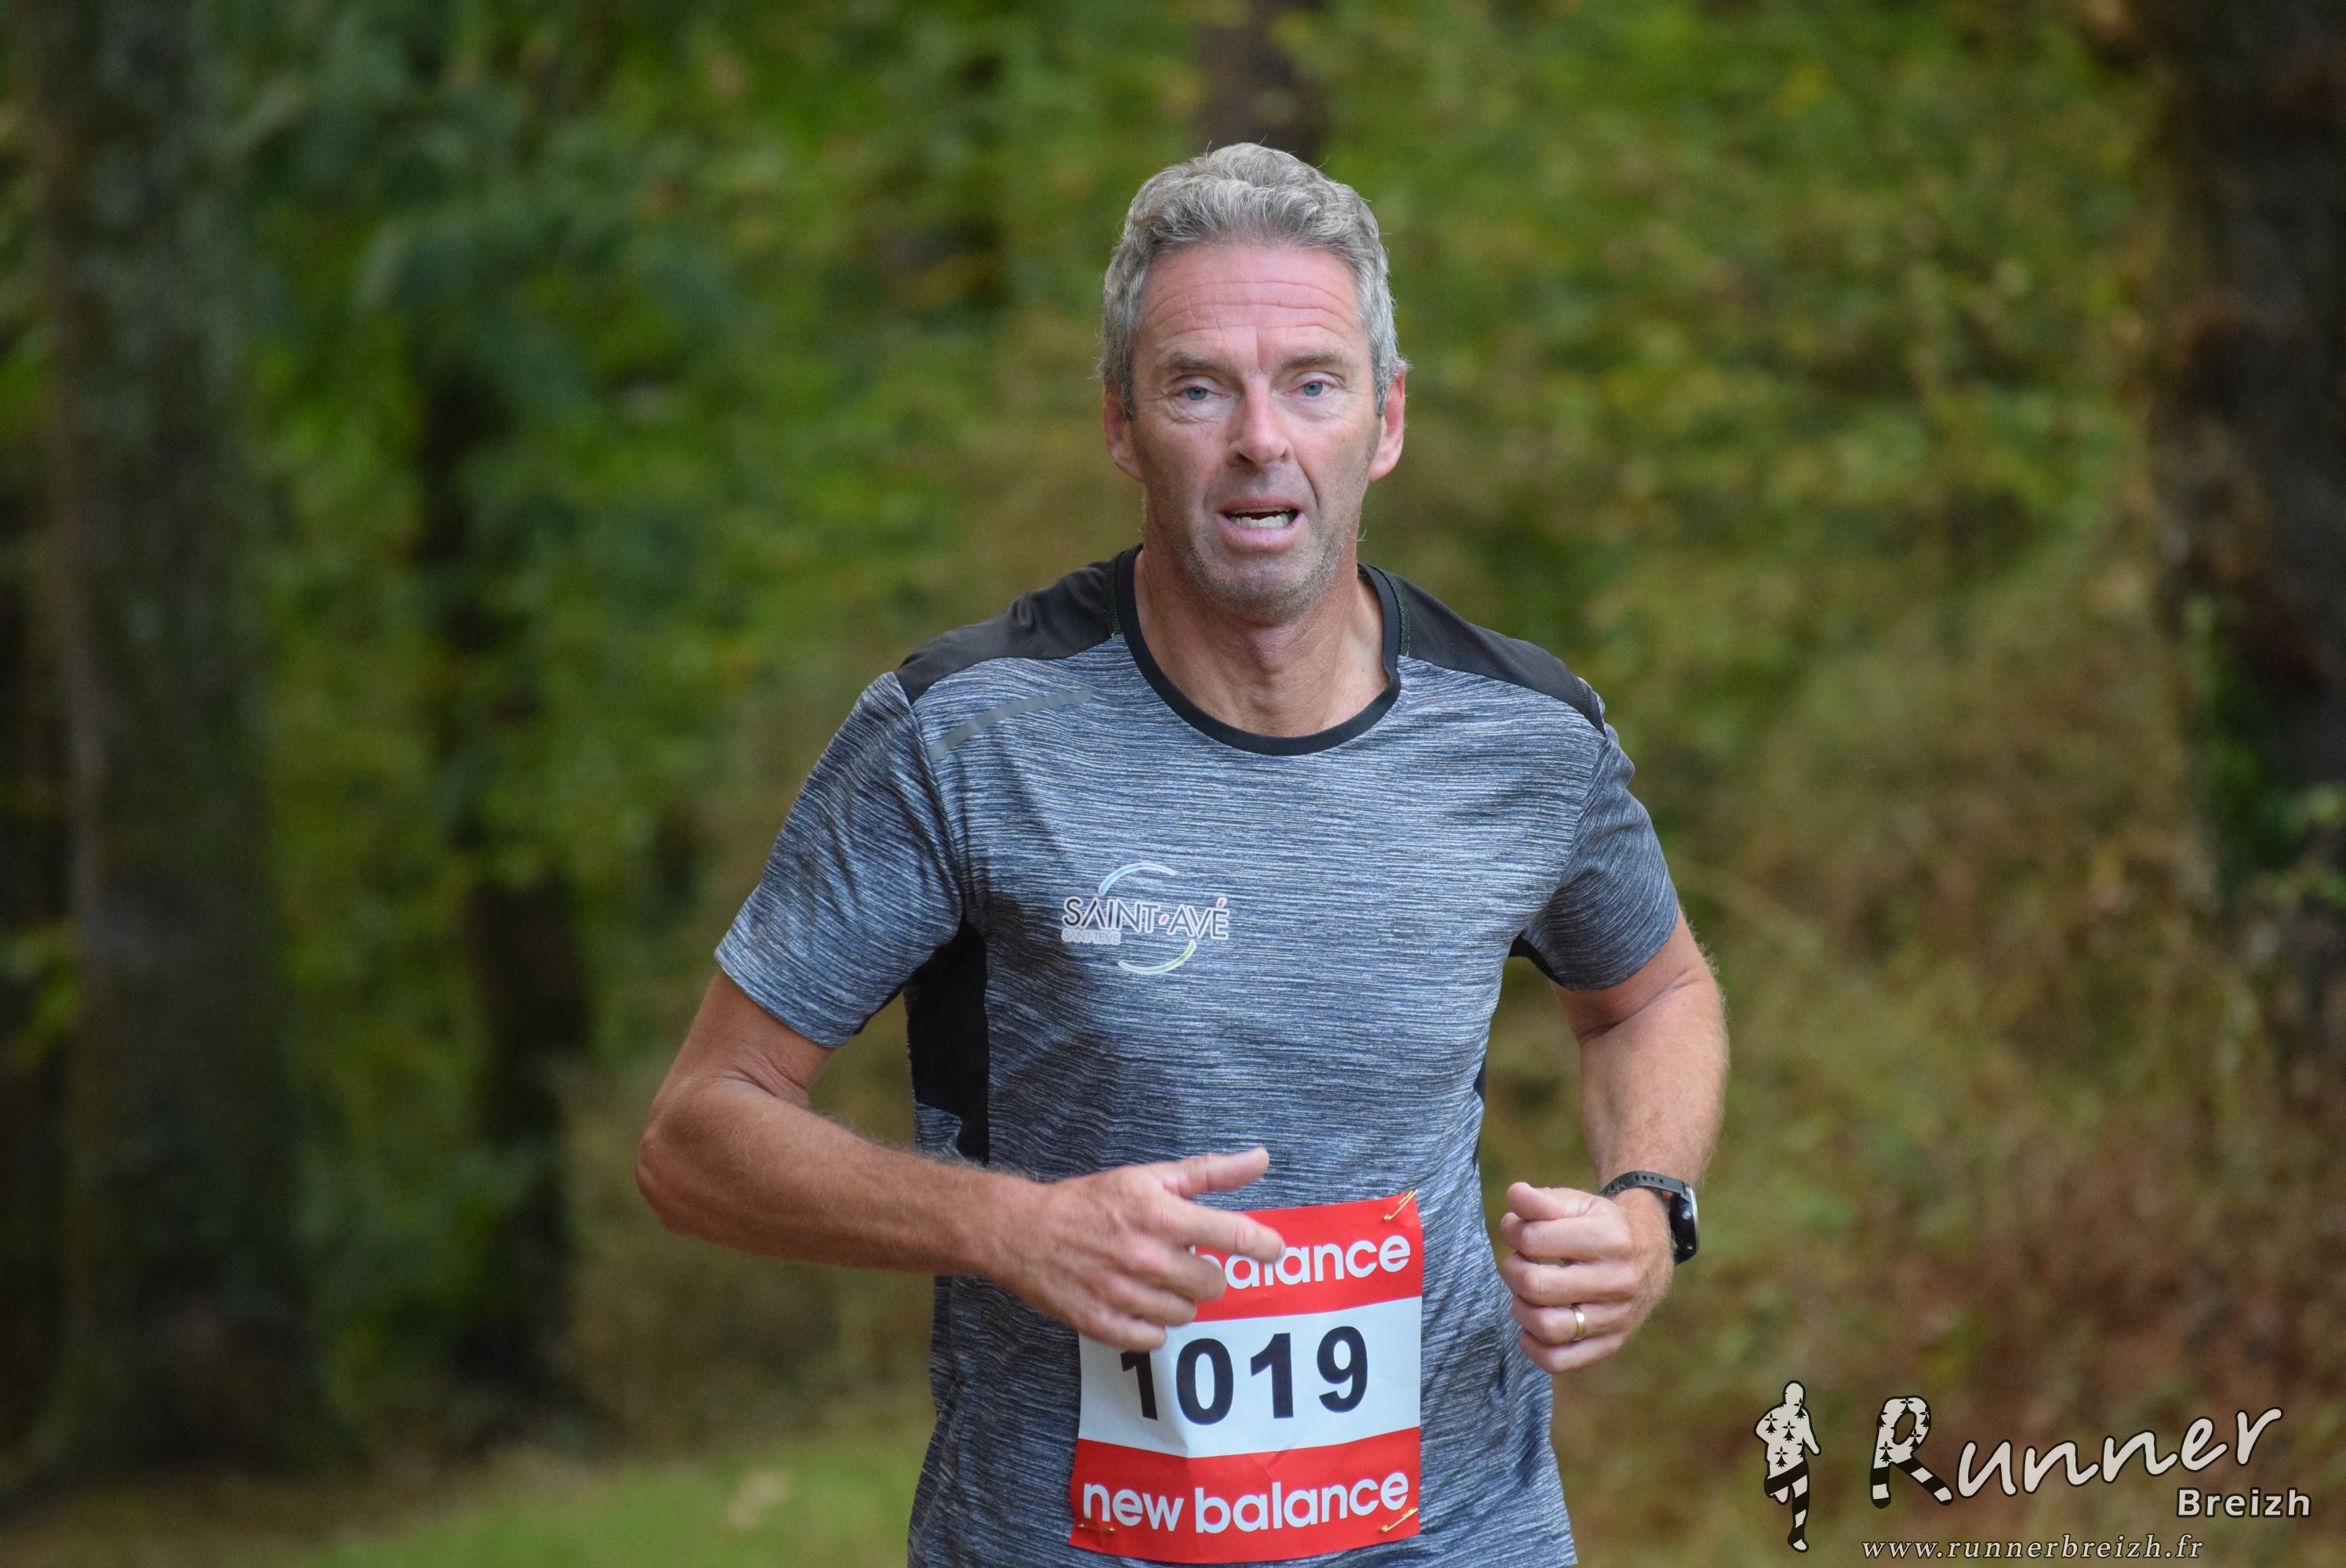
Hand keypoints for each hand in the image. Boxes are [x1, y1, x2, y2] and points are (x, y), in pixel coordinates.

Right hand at [986, 1148, 1286, 1351]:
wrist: (1023, 1232)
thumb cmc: (1090, 1201)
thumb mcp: (1149, 1177)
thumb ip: (1209, 1172)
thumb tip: (1261, 1160)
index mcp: (1161, 1216)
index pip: (1232, 1236)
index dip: (1262, 1246)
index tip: (1273, 1251)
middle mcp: (1146, 1257)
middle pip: (1213, 1283)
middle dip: (1203, 1271)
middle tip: (1178, 1258)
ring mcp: (1124, 1295)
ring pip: (1186, 1313)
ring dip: (1177, 1298)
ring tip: (1150, 1277)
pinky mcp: (1104, 1324)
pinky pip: (1156, 1338)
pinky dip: (1152, 1323)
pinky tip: (1135, 1300)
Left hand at [1496, 1180, 1672, 1372]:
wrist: (1650, 1253)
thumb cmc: (1601, 1226)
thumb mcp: (1578, 1203)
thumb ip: (1542, 1200)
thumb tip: (1515, 1194)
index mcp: (1609, 1239)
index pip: (1535, 1239)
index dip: (1513, 1231)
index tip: (1516, 1230)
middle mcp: (1618, 1281)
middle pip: (1537, 1286)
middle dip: (1512, 1271)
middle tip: (1518, 1262)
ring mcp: (1617, 1317)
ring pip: (1548, 1327)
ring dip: (1521, 1309)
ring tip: (1525, 1294)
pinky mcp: (1611, 1343)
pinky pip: (1560, 1361)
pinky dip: (1534, 1347)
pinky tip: (1531, 1326)